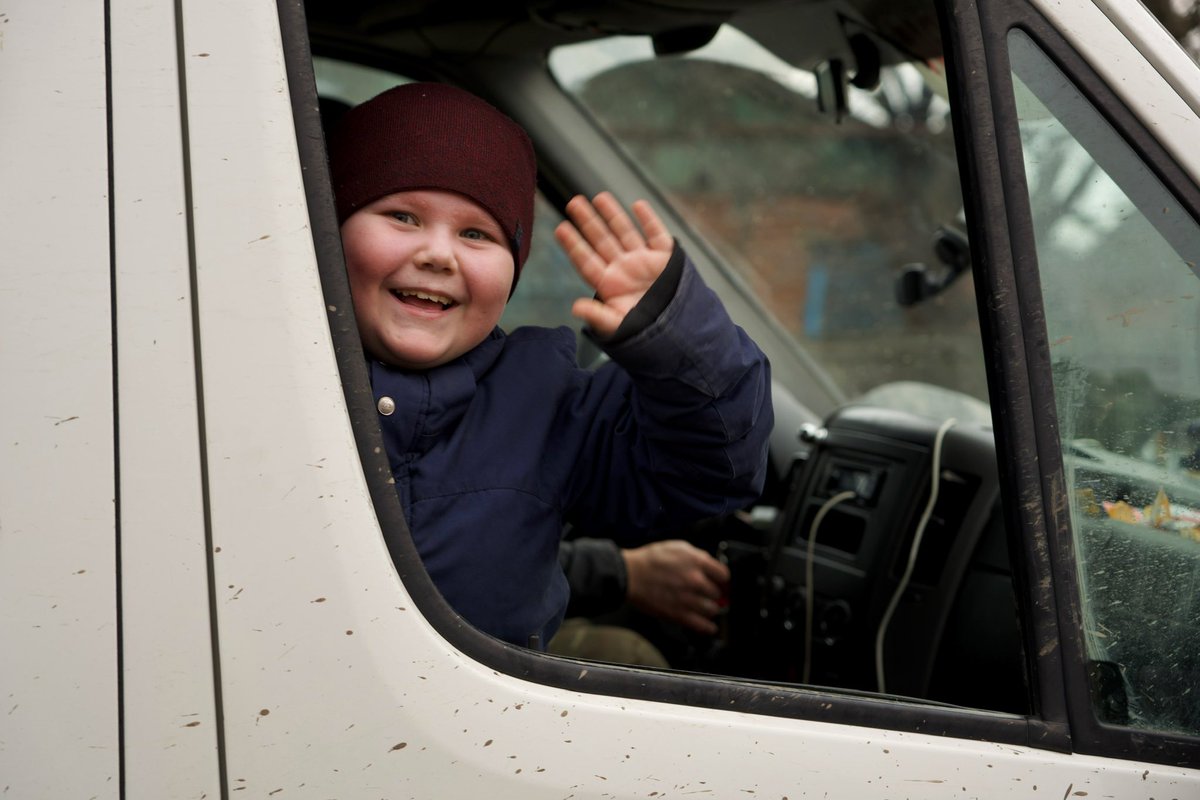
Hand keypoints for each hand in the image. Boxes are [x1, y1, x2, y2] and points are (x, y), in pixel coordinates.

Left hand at [554, 192, 673, 337]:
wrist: (677, 332)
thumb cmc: (644, 331)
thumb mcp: (618, 325)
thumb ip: (597, 315)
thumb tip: (575, 308)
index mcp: (609, 284)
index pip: (587, 260)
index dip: (574, 245)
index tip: (560, 228)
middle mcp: (624, 268)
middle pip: (602, 240)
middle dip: (588, 221)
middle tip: (572, 203)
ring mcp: (644, 261)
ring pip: (625, 232)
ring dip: (613, 215)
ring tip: (599, 198)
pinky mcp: (665, 259)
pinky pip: (656, 235)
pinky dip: (649, 220)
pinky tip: (638, 205)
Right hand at [622, 540, 729, 634]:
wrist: (630, 575)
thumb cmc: (650, 560)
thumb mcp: (677, 546)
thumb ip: (697, 556)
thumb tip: (710, 565)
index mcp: (697, 562)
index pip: (724, 575)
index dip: (722, 579)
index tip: (720, 582)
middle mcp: (696, 581)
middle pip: (719, 593)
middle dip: (715, 594)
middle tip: (709, 595)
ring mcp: (689, 599)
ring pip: (713, 609)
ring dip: (711, 609)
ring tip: (706, 608)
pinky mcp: (679, 614)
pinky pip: (702, 625)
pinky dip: (709, 627)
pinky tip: (710, 626)